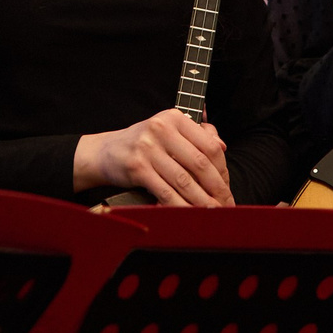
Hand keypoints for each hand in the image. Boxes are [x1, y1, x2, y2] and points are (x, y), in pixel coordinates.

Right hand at [76, 110, 231, 205]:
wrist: (106, 152)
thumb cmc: (142, 143)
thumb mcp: (168, 130)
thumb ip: (196, 134)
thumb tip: (222, 145)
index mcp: (174, 117)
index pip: (209, 145)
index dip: (223, 169)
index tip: (226, 186)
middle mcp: (161, 129)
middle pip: (200, 163)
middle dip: (217, 188)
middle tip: (226, 204)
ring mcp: (148, 148)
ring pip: (184, 180)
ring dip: (202, 201)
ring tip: (213, 213)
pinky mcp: (137, 168)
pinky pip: (165, 192)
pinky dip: (180, 206)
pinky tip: (190, 214)